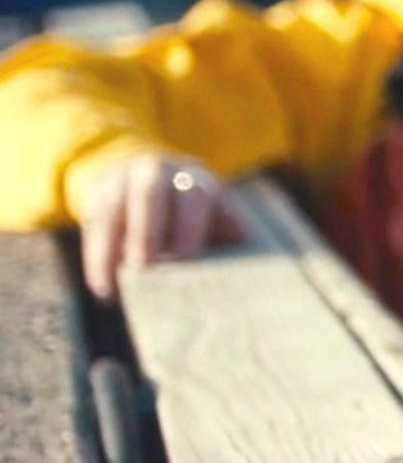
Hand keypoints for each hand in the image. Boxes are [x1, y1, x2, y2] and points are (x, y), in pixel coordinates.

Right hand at [79, 154, 243, 299]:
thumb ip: (226, 234)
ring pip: (112, 211)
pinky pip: (94, 227)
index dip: (190, 225)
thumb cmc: (191, 211)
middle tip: (147, 266)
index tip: (187, 256)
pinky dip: (97, 259)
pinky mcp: (96, 197)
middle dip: (147, 230)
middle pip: (150, 194)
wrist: (145, 175)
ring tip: (114, 287)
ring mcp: (121, 181)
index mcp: (194, 178)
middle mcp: (156, 172)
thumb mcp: (212, 213)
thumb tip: (247, 266)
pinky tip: (103, 289)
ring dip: (112, 249)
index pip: (194, 196)